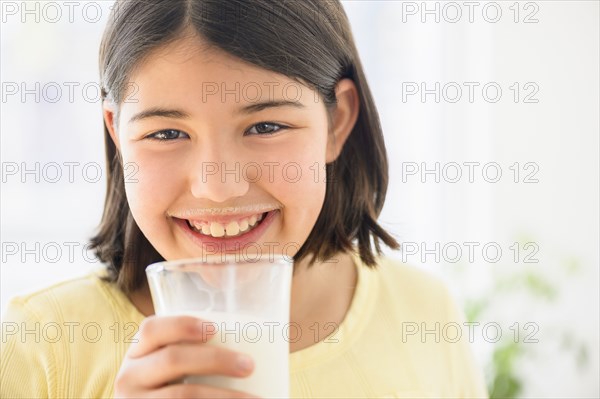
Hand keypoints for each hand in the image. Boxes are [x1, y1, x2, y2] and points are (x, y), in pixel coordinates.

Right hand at [114, 315, 259, 397]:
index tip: (214, 329)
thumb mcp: (168, 368)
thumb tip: (256, 343)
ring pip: (183, 395)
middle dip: (216, 360)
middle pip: (173, 360)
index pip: (151, 329)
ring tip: (256, 398)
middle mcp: (129, 377)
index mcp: (138, 353)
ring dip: (225, 397)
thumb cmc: (172, 387)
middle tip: (249, 366)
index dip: (181, 325)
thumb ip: (192, 352)